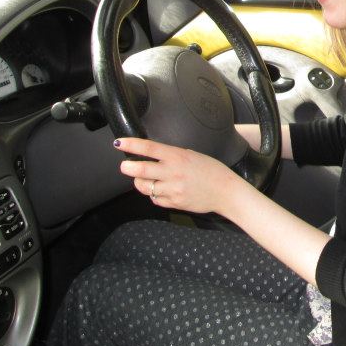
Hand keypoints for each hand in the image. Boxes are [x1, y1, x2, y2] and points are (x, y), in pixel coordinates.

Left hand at [114, 137, 240, 214]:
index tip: (119, 142)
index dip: (132, 145)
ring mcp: (173, 189)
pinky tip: (161, 190)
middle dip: (128, 167)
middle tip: (125, 166)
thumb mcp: (192, 156)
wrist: (226, 191)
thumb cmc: (211, 171)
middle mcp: (173, 172)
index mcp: (178, 156)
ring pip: (145, 186)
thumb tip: (154, 155)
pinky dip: (154, 194)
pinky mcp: (174, 202)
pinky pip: (155, 199)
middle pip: (141, 169)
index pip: (149, 148)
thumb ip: (173, 156)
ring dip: (141, 182)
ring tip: (144, 178)